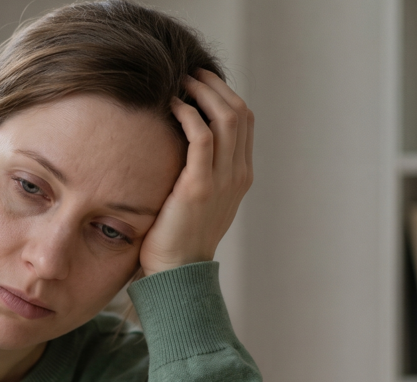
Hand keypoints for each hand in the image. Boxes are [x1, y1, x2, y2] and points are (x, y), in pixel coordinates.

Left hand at [139, 70, 253, 275]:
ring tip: (181, 81)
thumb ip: (200, 172)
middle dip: (215, 86)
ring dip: (203, 94)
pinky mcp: (199, 187)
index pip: (245, 121)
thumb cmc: (176, 237)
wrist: (176, 273)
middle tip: (191, 72)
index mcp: (241, 175)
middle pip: (239, 113)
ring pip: (225, 119)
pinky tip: (172, 106)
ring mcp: (223, 181)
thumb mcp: (197, 200)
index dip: (225, 94)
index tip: (201, 81)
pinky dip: (188, 115)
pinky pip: (202, 139)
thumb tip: (181, 146)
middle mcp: (238, 175)